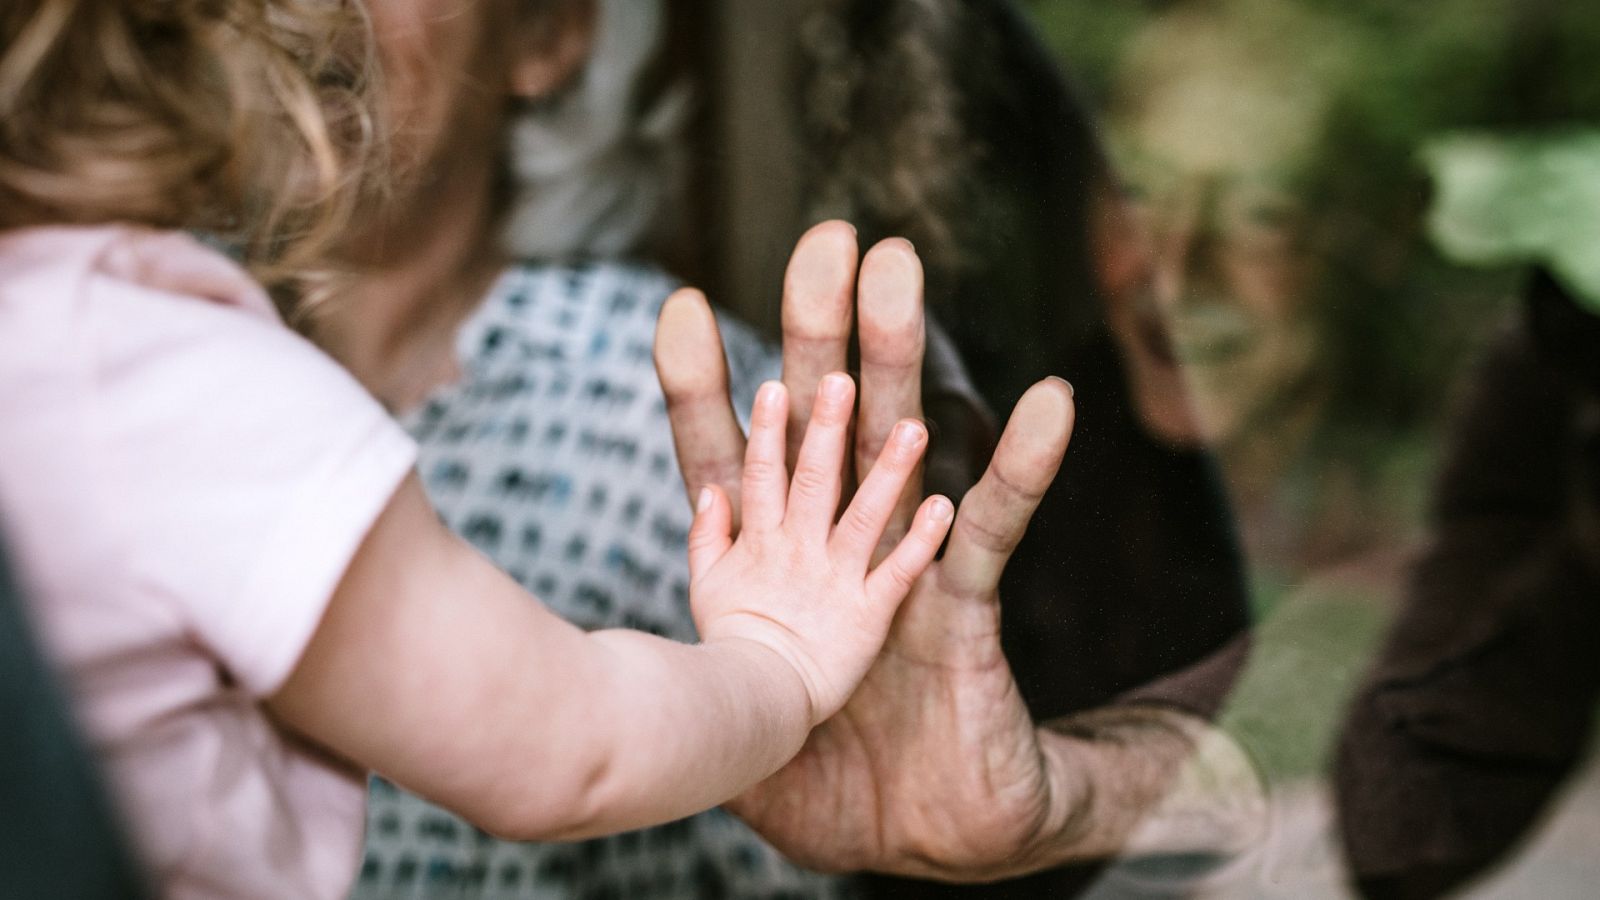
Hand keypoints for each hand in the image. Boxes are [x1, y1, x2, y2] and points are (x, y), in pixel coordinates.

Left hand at [656, 222, 1085, 878]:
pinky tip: (1045, 406)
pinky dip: (1017, 471)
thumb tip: (625, 669)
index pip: (730, 466)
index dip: (705, 395)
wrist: (920, 835)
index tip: (682, 308)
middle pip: (819, 424)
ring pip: (899, 447)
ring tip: (899, 274)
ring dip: (901, 360)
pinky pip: (996, 533)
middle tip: (821, 241)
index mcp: (771, 572)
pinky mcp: (963, 609)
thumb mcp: (733, 736)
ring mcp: (901, 569)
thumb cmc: (823, 785)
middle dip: (816, 333)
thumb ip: (687, 687)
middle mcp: (835, 549)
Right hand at [686, 371, 953, 724]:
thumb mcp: (706, 586)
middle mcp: (798, 551)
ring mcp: (834, 580)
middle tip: (841, 380)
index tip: (773, 385)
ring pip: (864, 516)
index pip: (762, 475)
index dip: (768, 432)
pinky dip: (920, 541)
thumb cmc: (730, 648)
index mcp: (761, 541)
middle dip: (825, 429)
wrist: (752, 708)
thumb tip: (710, 488)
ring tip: (914, 428)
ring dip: (889, 471)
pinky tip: (944, 506)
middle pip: (813, 481)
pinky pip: (897, 572)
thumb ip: (708, 534)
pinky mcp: (867, 614)